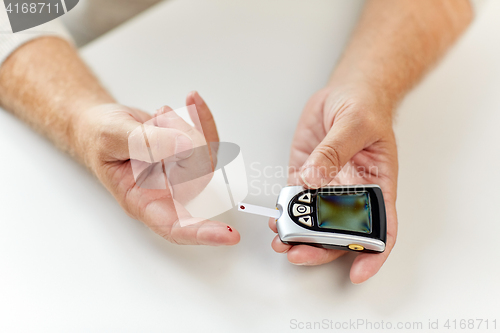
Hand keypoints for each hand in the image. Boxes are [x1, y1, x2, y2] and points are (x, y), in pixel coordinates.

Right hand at [74, 91, 239, 244]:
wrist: (100, 124)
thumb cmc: (98, 137)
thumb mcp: (112, 137)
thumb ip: (146, 143)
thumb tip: (184, 146)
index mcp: (141, 200)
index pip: (175, 226)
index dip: (202, 233)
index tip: (229, 235)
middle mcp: (166, 191)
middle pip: (199, 176)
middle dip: (185, 138)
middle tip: (159, 121)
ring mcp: (180, 173)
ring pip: (207, 154)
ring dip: (188, 126)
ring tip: (159, 116)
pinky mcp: (190, 155)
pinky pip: (210, 139)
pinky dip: (202, 118)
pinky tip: (191, 101)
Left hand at [269, 84, 397, 283]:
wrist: (346, 92)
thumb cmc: (365, 106)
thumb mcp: (355, 124)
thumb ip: (334, 151)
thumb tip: (312, 180)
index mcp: (377, 186)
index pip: (383, 229)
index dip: (374, 254)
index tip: (358, 272)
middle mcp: (353, 194)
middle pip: (341, 233)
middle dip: (321, 248)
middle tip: (298, 253)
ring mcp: (327, 187)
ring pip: (314, 221)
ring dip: (297, 235)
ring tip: (279, 241)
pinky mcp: (306, 176)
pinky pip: (294, 200)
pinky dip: (284, 213)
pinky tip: (274, 218)